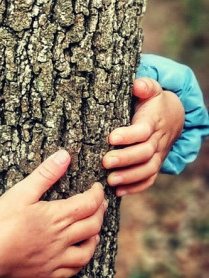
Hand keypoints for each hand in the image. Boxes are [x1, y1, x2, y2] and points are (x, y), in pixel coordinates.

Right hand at [0, 149, 106, 277]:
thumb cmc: (0, 220)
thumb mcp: (21, 191)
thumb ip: (45, 174)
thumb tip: (65, 156)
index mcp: (56, 216)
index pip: (89, 204)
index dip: (97, 194)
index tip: (96, 188)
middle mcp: (62, 238)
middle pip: (93, 225)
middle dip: (99, 212)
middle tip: (98, 204)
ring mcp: (56, 257)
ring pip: (88, 250)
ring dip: (95, 237)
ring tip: (94, 229)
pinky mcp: (48, 271)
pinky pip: (74, 269)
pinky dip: (82, 260)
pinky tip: (80, 253)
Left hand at [103, 77, 184, 195]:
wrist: (172, 116)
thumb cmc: (154, 102)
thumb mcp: (151, 90)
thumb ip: (145, 86)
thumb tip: (137, 85)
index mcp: (152, 122)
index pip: (142, 131)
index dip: (128, 135)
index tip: (111, 137)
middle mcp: (157, 141)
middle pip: (144, 153)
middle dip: (125, 159)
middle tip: (105, 162)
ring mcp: (157, 155)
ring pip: (147, 169)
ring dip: (129, 177)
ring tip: (110, 181)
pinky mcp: (154, 165)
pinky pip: (148, 179)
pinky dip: (135, 187)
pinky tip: (118, 192)